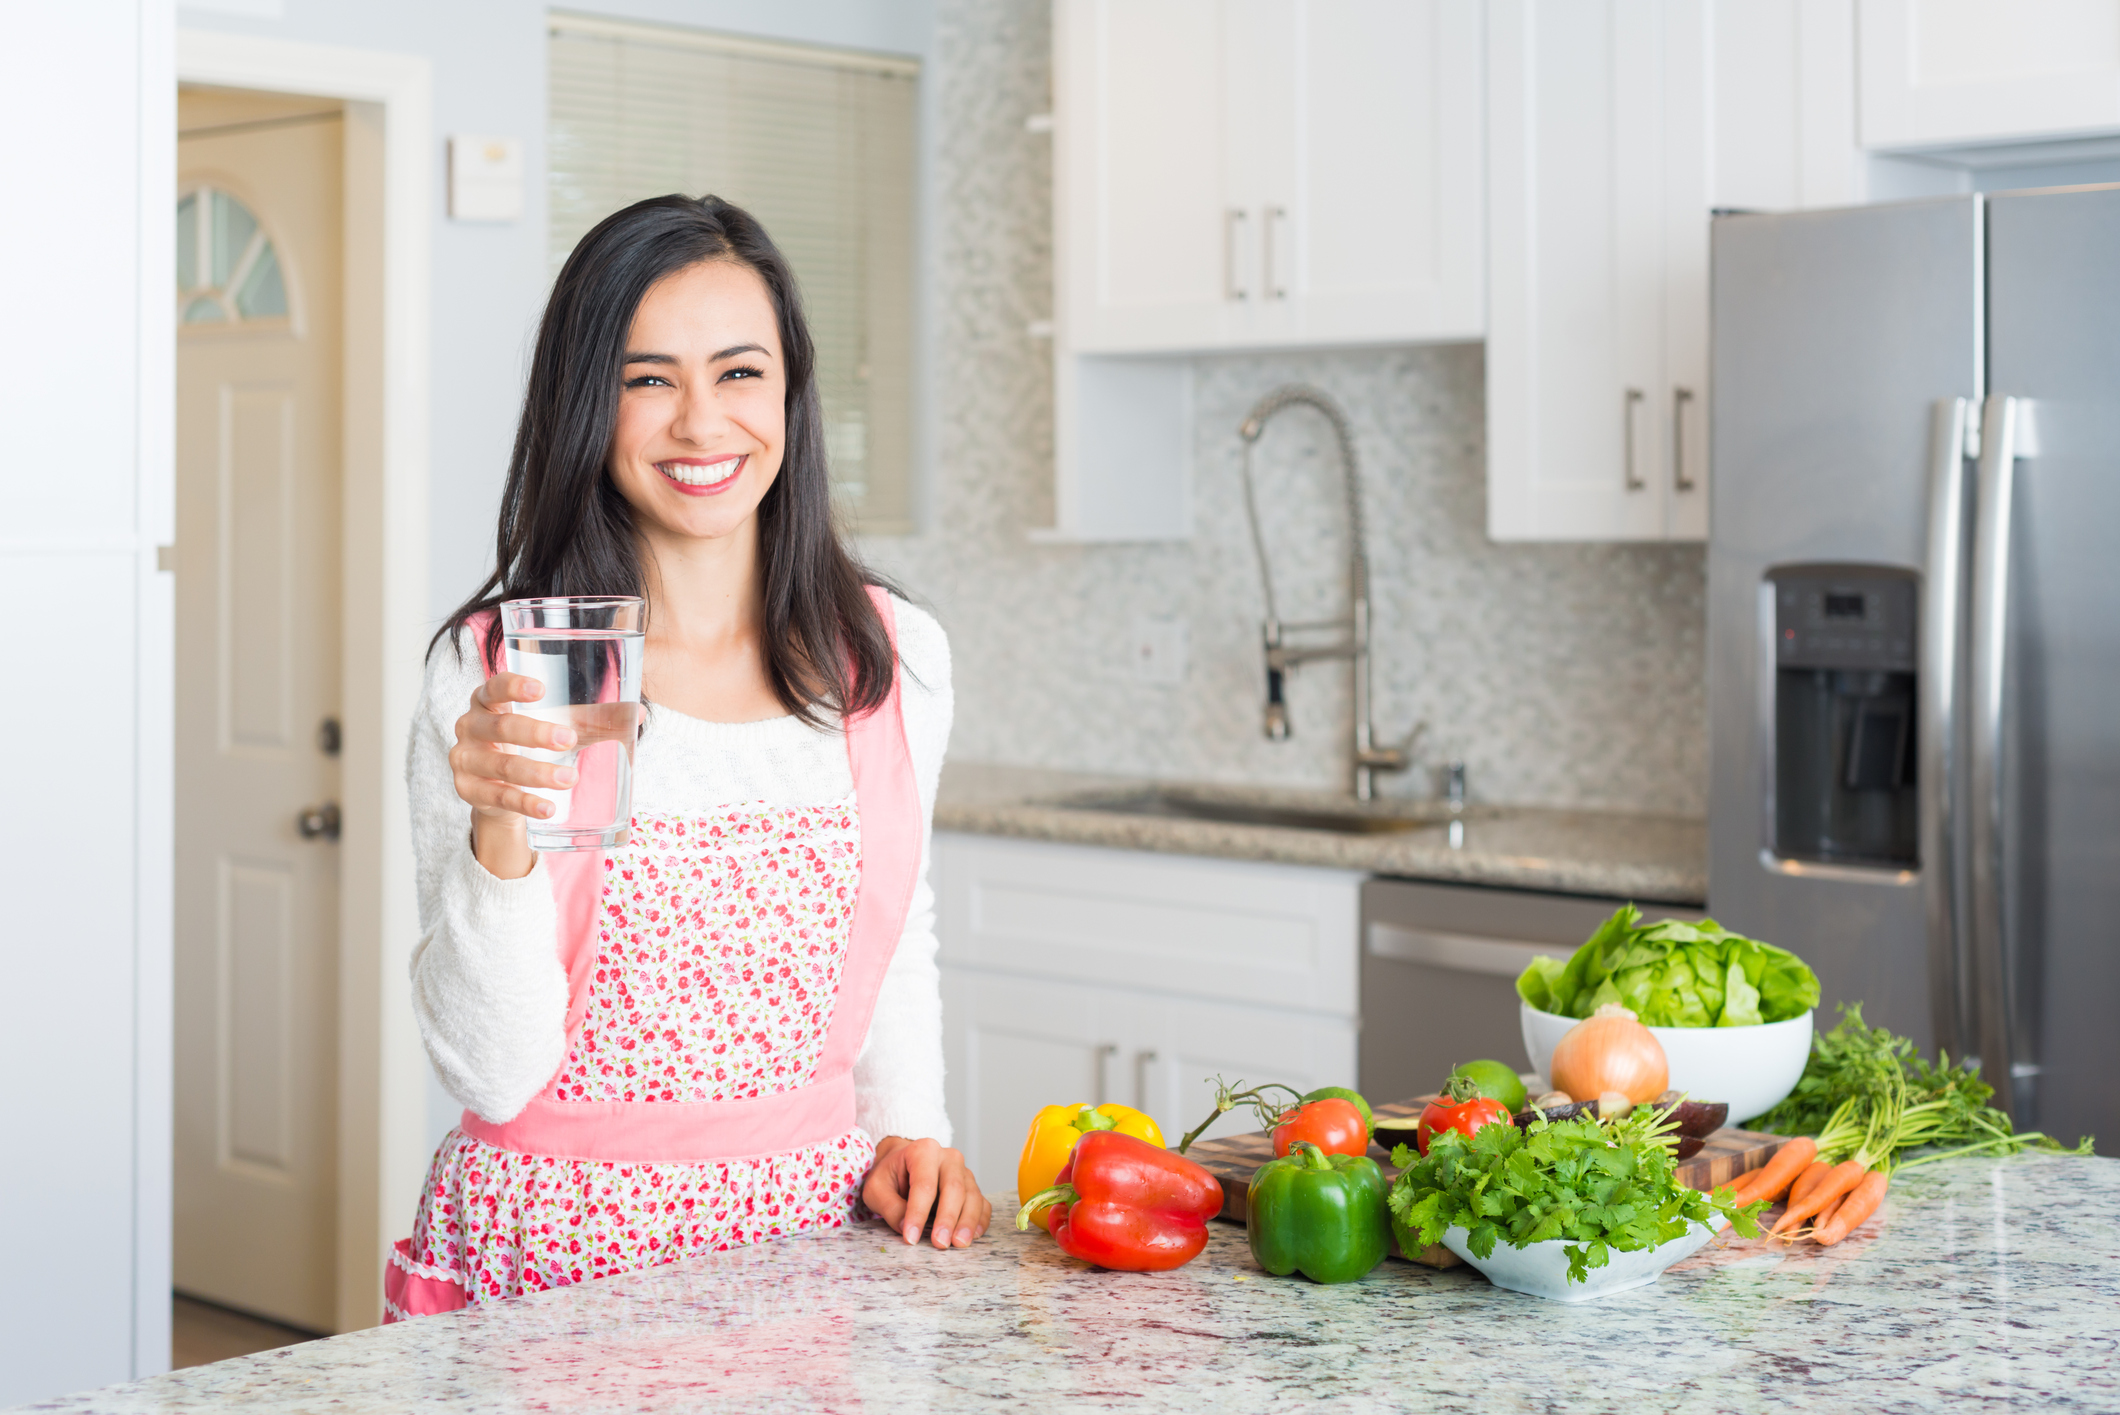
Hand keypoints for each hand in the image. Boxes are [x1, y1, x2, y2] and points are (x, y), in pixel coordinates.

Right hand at [449, 673, 575, 878]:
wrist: (496, 789)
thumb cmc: (529, 743)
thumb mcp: (557, 725)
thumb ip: (594, 718)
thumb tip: (639, 713)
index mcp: (487, 701)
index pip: (494, 687)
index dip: (513, 686)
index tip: (541, 689)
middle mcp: (470, 726)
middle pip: (502, 726)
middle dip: (536, 733)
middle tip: (569, 739)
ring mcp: (465, 760)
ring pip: (503, 765)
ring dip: (538, 773)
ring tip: (570, 778)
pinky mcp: (469, 791)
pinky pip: (500, 797)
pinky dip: (526, 803)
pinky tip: (548, 808)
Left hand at [863, 1136, 990, 1249]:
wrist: (902, 1163)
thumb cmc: (890, 1175)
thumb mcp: (876, 1188)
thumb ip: (889, 1206)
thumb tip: (906, 1227)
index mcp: (923, 1151)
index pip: (924, 1184)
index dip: (918, 1213)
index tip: (911, 1237)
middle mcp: (948, 1158)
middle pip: (954, 1188)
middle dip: (948, 1218)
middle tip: (940, 1243)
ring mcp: (964, 1172)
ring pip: (972, 1196)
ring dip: (967, 1222)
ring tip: (959, 1243)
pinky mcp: (971, 1187)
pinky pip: (982, 1203)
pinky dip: (980, 1220)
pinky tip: (974, 1236)